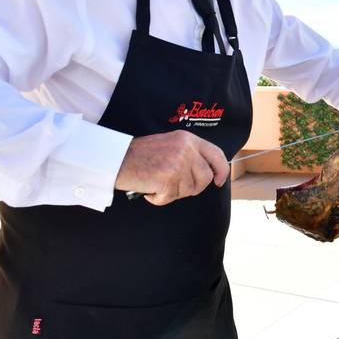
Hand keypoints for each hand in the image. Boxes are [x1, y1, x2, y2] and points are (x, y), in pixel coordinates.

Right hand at [114, 131, 228, 205]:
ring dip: (174, 192)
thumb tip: (209, 172)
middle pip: (205, 177)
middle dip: (193, 187)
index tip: (218, 181)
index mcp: (188, 139)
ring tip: (158, 182)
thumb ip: (190, 155)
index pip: (216, 154)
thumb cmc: (141, 155)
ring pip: (190, 190)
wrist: (117, 159)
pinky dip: (159, 198)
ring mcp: (178, 163)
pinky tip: (149, 188)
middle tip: (175, 186)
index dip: (221, 170)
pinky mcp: (168, 178)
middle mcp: (186, 149)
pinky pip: (171, 197)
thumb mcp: (170, 145)